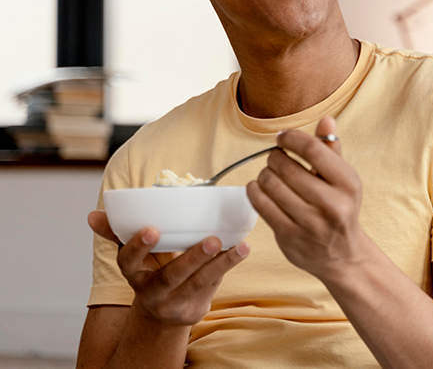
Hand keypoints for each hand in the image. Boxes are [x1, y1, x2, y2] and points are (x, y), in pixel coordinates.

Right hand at [88, 211, 249, 325]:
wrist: (159, 315)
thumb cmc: (150, 273)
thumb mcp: (132, 257)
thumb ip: (118, 233)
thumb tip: (92, 215)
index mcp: (133, 273)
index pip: (129, 261)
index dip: (139, 247)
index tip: (152, 230)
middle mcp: (151, 292)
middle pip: (171, 276)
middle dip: (192, 259)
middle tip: (212, 240)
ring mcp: (173, 304)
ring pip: (198, 283)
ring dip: (221, 264)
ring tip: (241, 247)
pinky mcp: (193, 310)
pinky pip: (212, 287)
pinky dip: (227, 268)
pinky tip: (241, 251)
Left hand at [246, 117, 366, 280]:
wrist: (342, 255)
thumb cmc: (340, 208)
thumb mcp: (343, 178)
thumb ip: (331, 149)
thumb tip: (326, 120)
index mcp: (348, 183)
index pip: (312, 149)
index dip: (291, 138)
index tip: (283, 138)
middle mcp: (332, 204)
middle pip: (286, 166)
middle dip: (275, 157)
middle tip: (276, 159)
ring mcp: (309, 223)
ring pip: (270, 184)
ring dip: (264, 174)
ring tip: (271, 175)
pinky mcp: (289, 237)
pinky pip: (260, 204)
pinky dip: (254, 190)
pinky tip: (261, 188)